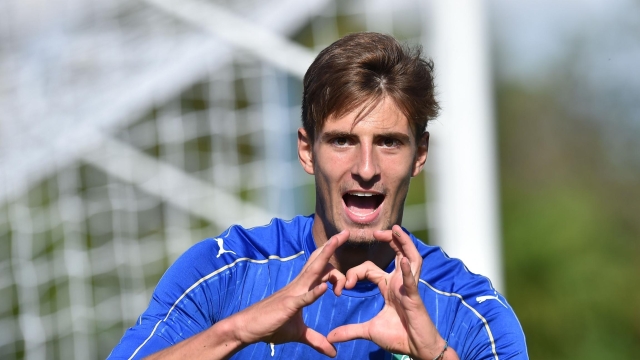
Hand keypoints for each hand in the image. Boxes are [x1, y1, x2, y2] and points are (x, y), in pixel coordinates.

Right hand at [227, 230, 349, 356]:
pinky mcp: (288, 306)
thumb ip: (316, 340)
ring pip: (312, 270)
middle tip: (346, 232)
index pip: (321, 270)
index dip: (336, 269)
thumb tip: (333, 352)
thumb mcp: (298, 334)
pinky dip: (314, 293)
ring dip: (325, 257)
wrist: (247, 328)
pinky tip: (325, 289)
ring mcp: (293, 293)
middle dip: (332, 246)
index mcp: (302, 288)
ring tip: (337, 242)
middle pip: (318, 261)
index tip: (349, 279)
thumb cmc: (270, 325)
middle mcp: (299, 285)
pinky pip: (303, 298)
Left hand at [327, 225, 455, 359]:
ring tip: (395, 231)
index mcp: (389, 286)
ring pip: (410, 259)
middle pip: (397, 254)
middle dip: (389, 240)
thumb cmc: (398, 337)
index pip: (371, 268)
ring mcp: (408, 288)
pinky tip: (403, 261)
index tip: (346, 284)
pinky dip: (407, 271)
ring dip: (404, 244)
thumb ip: (349, 331)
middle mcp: (400, 283)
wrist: (416, 349)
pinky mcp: (414, 298)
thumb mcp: (369, 331)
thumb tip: (330, 337)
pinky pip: (411, 282)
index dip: (356, 272)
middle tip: (376, 232)